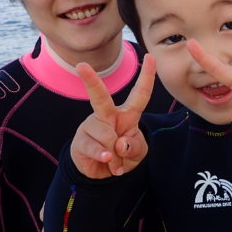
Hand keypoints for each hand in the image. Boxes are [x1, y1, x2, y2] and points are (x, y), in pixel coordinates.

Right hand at [70, 57, 155, 178]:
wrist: (104, 175)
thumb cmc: (123, 156)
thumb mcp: (138, 152)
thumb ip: (134, 147)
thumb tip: (120, 143)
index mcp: (127, 114)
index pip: (139, 94)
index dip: (147, 77)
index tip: (151, 56)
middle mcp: (106, 115)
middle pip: (100, 97)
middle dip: (91, 80)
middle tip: (81, 66)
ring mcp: (91, 126)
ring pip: (106, 135)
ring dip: (115, 153)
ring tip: (114, 158)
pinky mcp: (80, 140)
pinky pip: (94, 148)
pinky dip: (104, 157)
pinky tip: (106, 159)